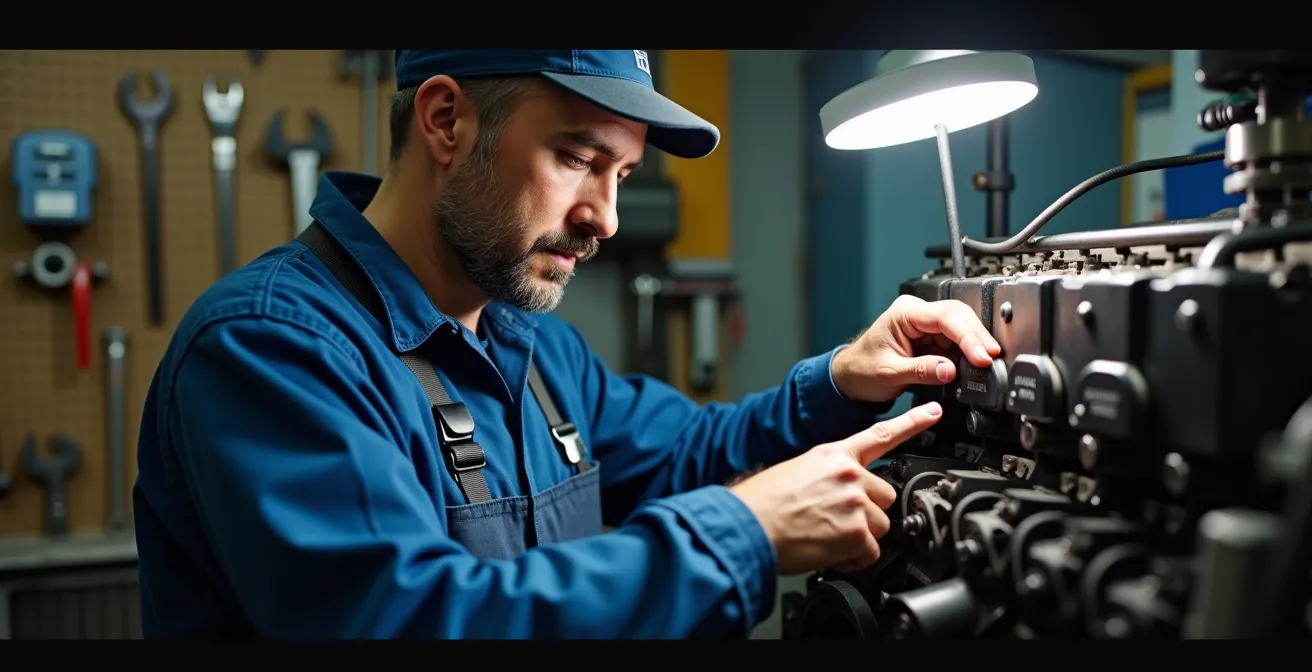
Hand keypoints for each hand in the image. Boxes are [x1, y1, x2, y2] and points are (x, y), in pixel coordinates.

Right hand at [729, 402, 942, 575]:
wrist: (747, 525)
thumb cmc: (761, 503)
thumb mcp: (796, 472)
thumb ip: (828, 475)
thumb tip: (837, 491)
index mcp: (833, 454)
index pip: (880, 435)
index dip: (912, 423)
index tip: (934, 412)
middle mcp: (848, 474)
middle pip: (885, 495)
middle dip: (868, 512)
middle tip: (838, 520)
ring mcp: (854, 502)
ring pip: (880, 525)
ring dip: (859, 537)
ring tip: (828, 537)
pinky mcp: (855, 532)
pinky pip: (870, 552)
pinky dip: (852, 559)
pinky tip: (829, 552)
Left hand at [832, 295, 1001, 403]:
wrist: (851, 377)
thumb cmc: (862, 369)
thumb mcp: (890, 373)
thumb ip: (920, 371)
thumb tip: (949, 370)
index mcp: (905, 312)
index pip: (945, 317)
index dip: (967, 336)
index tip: (981, 354)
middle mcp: (917, 312)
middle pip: (959, 316)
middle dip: (977, 337)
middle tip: (992, 358)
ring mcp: (926, 324)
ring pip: (961, 326)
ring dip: (976, 343)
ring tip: (987, 362)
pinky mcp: (932, 338)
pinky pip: (956, 341)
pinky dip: (968, 351)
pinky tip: (976, 362)